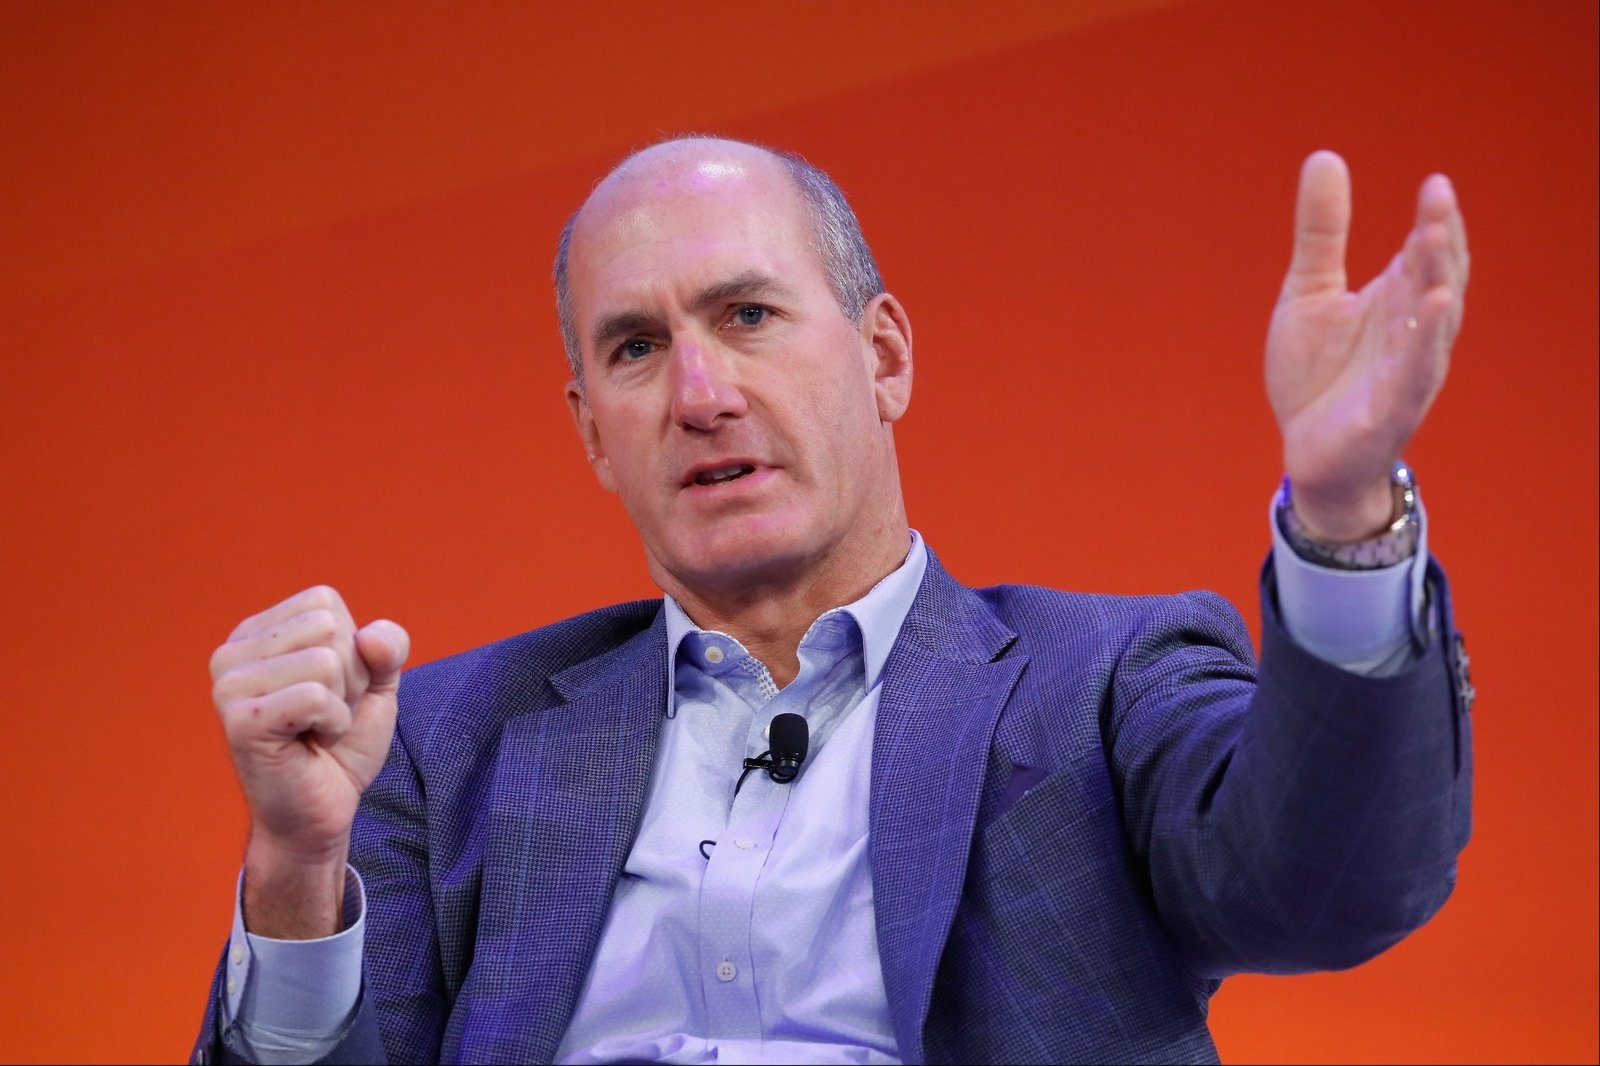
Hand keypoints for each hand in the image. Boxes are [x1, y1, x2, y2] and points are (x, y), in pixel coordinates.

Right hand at [210, 586, 408, 936]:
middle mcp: (232, 651)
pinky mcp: (240, 720)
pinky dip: (333, 724)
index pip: (325, 603)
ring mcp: (230, 685)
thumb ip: (387, 647)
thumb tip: (370, 635)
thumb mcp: (377, 684)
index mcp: (257, 633)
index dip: (350, 650)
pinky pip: (317, 697)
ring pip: (327, 661)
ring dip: (340, 704)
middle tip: (323, 715)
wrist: (321, 813)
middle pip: (329, 627)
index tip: (330, 690)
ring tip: (315, 730)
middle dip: (349, 677)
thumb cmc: (341, 746)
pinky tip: (309, 744)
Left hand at [1266, 150, 1468, 540]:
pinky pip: (1410, 377)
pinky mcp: (1387, 413)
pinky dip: (1421, 347)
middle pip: (1435, 281)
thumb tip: (1325, 157)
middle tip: (1437, 200)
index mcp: (1398, 301)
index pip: (1427, 255)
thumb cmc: (1318, 375)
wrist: (1306, 454)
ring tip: (1435, 245)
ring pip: (1431, 326)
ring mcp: (1405, 374)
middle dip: (1438, 243)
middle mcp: (1412, 334)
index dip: (1434, 221)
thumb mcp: (1309, 292)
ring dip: (1435, 286)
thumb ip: (1321, 233)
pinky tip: (1431, 312)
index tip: (1435, 183)